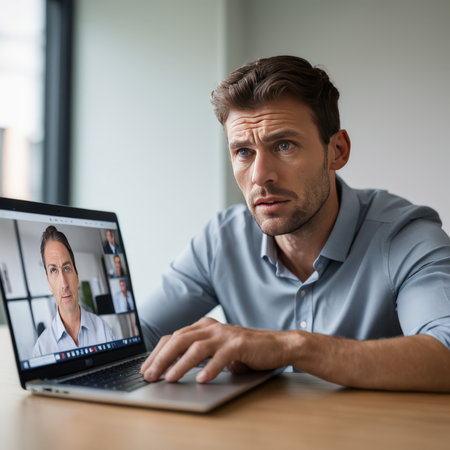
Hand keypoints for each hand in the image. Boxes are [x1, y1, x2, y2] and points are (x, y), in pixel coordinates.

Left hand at [140, 317, 294, 382]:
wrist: (276, 346)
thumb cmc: (245, 351)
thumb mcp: (217, 350)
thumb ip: (199, 355)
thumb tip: (170, 371)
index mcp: (203, 327)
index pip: (173, 337)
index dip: (157, 353)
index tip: (146, 369)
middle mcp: (212, 328)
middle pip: (180, 339)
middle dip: (161, 358)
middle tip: (149, 375)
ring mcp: (226, 334)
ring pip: (196, 347)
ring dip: (180, 364)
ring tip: (169, 378)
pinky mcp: (240, 343)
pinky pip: (221, 356)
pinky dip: (210, 368)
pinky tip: (202, 380)